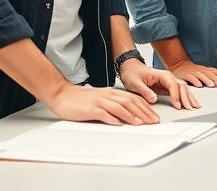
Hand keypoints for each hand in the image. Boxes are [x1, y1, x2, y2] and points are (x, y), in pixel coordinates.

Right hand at [45, 84, 159, 125]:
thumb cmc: (81, 99)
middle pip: (130, 102)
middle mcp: (108, 95)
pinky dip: (112, 118)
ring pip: (119, 107)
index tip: (153, 116)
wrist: (62, 94)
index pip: (133, 99)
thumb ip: (113, 105)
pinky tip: (118, 124)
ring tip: (140, 123)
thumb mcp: (101, 99)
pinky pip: (103, 113)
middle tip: (152, 122)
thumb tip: (128, 115)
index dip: (145, 107)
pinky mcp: (90, 108)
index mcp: (112, 93)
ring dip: (131, 116)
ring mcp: (99, 101)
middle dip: (143, 113)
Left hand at [119, 60, 199, 109]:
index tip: (177, 105)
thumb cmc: (133, 74)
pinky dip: (186, 97)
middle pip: (181, 86)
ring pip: (183, 88)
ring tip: (195, 107)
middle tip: (190, 108)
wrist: (131, 69)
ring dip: (189, 97)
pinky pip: (180, 91)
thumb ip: (144, 91)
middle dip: (186, 97)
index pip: (173, 85)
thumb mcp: (134, 83)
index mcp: (161, 75)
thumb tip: (154, 99)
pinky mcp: (168, 86)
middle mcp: (168, 77)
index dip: (176, 96)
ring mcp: (169, 81)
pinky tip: (190, 103)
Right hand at [169, 60, 216, 87]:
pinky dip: (195, 81)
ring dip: (207, 80)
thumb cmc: (193, 71)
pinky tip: (199, 85)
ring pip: (201, 75)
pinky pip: (191, 78)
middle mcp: (201, 70)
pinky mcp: (185, 75)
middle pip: (210, 73)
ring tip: (212, 85)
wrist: (179, 65)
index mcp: (206, 70)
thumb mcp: (204, 73)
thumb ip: (214, 77)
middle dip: (216, 79)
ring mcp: (193, 72)